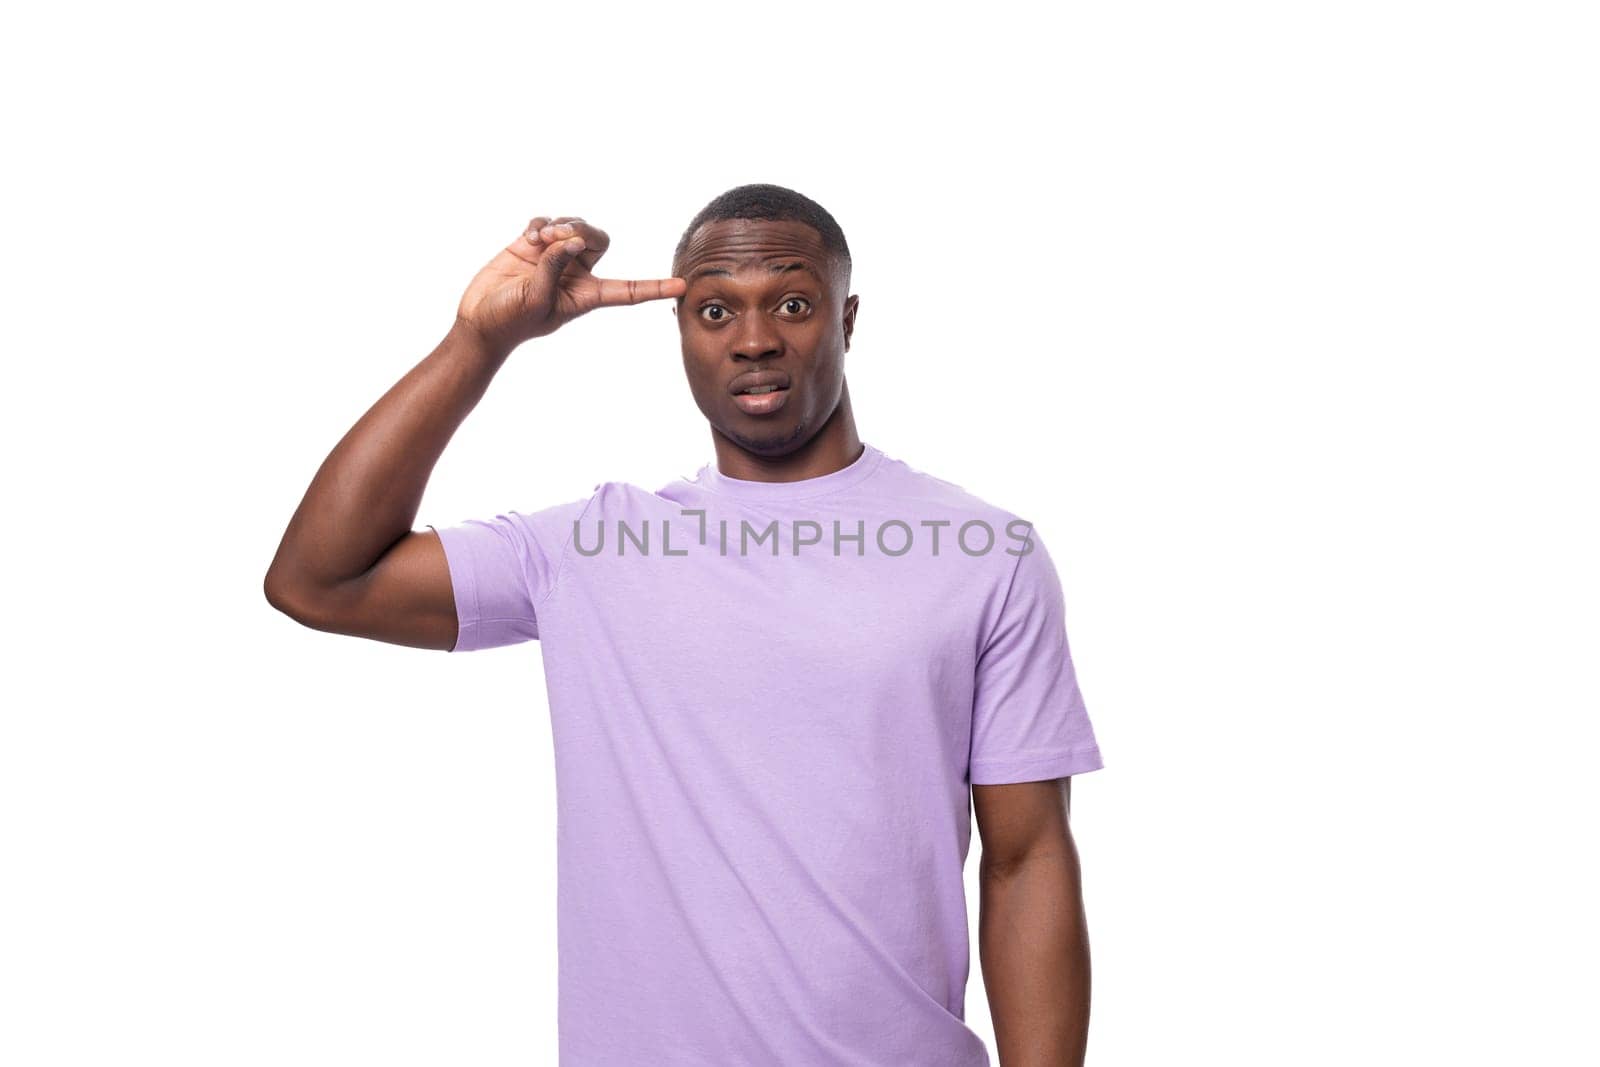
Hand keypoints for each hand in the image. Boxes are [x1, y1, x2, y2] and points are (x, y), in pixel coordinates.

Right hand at [456, 215, 686, 352]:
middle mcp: (574, 274)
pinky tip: (530, 236)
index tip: (682, 286)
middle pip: (598, 240)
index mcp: (586, 295)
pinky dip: (541, 223)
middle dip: (583, 231)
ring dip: (560, 225)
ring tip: (541, 238)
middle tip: (559, 235)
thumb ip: (553, 268)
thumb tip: (571, 239)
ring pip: (573, 227)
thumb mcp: (536, 300)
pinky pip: (546, 223)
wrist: (478, 322)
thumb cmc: (510, 322)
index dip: (654, 287)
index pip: (628, 291)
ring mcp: (553, 258)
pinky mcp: (530, 247)